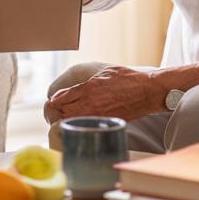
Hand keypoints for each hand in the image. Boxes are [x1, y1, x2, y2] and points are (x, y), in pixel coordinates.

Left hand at [45, 65, 161, 122]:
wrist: (146, 92)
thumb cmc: (127, 79)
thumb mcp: (103, 72)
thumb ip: (87, 81)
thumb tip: (72, 91)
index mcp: (88, 88)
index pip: (60, 98)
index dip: (53, 101)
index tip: (52, 102)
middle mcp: (90, 103)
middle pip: (62, 112)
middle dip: (55, 112)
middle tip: (54, 111)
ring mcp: (97, 115)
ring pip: (71, 122)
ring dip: (65, 120)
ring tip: (64, 118)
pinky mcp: (105, 122)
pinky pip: (85, 126)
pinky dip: (78, 125)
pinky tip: (78, 122)